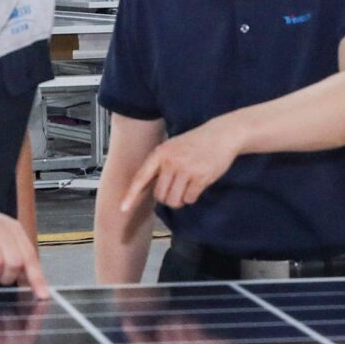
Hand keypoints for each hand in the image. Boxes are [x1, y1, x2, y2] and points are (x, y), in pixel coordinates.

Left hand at [121, 118, 245, 211]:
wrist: (221, 135)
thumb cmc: (195, 142)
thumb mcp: (172, 147)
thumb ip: (159, 164)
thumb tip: (144, 187)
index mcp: (160, 153)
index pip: (141, 177)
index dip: (131, 195)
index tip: (122, 208)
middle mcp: (171, 161)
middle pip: (160, 195)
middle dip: (168, 198)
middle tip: (177, 188)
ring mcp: (186, 170)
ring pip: (174, 200)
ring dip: (180, 200)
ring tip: (186, 188)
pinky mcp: (201, 177)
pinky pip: (190, 199)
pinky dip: (192, 197)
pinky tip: (198, 184)